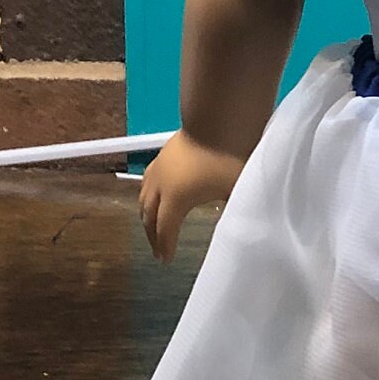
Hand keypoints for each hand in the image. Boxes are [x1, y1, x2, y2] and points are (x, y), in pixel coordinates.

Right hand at [138, 131, 242, 260]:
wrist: (221, 119)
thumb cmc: (230, 159)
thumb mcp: (234, 192)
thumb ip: (232, 213)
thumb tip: (234, 230)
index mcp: (176, 199)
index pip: (165, 229)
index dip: (164, 246)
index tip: (166, 260)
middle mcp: (160, 185)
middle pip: (148, 216)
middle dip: (153, 235)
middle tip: (158, 249)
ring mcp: (159, 167)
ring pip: (144, 197)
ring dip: (147, 215)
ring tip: (153, 226)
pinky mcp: (163, 154)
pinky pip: (148, 180)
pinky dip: (148, 195)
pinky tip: (156, 195)